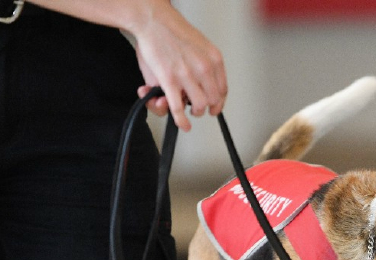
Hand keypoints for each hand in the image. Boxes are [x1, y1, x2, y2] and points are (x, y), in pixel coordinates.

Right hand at [129, 2, 226, 130]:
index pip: (223, 89)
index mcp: (214, 59)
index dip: (218, 101)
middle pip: (214, 100)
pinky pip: (178, 108)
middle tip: (198, 107)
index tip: (214, 106)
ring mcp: (187, 75)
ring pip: (199, 106)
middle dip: (206, 107)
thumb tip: (205, 84)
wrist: (152, 20)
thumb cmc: (171, 32)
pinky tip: (184, 125)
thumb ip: (204, 66)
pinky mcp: (170, 81)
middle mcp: (204, 68)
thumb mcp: (199, 46)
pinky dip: (182, 120)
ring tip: (189, 109)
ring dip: (194, 111)